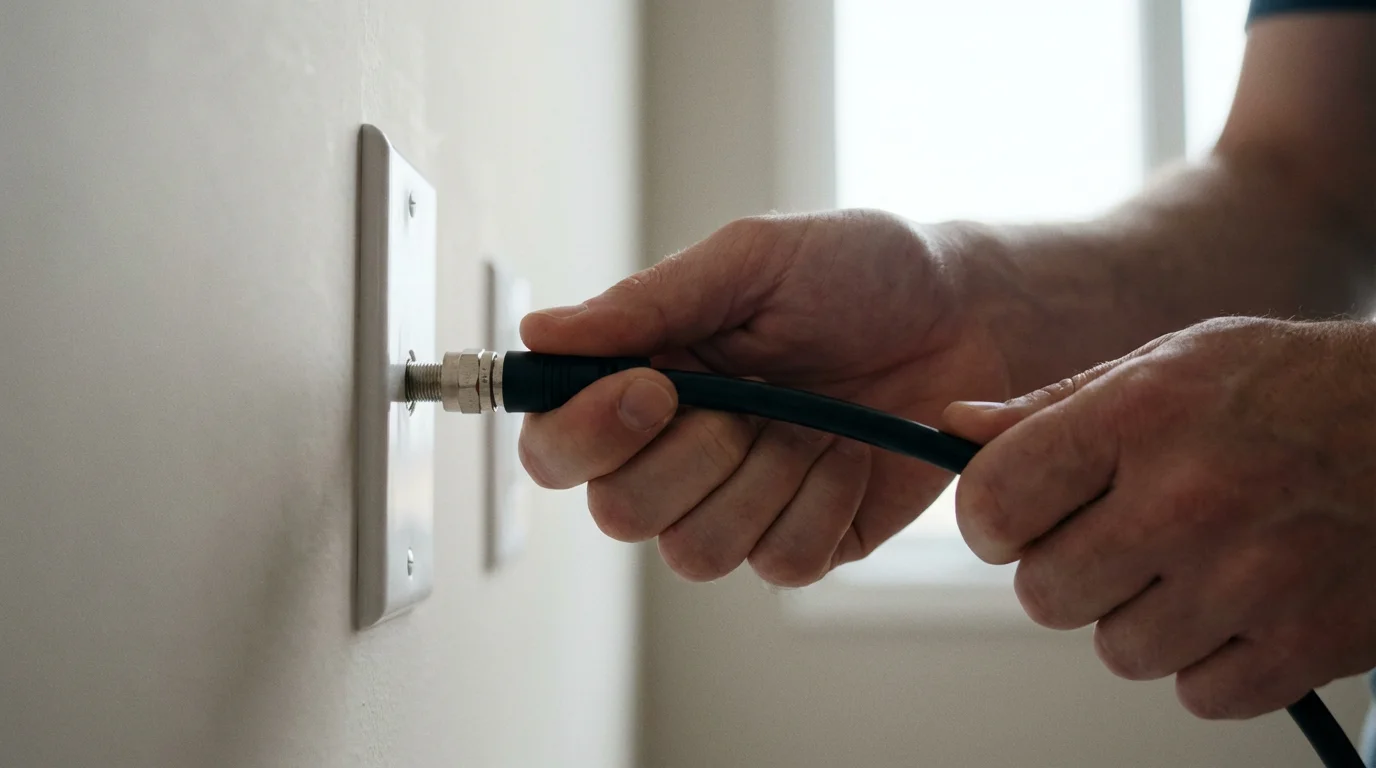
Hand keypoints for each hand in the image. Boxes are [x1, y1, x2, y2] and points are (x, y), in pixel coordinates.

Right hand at [518, 210, 1009, 585]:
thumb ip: (649, 302)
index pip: (556, 447)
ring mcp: (741, 504)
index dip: (583, 435)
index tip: (652, 387)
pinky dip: (819, 505)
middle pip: (618, 513)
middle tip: (753, 398)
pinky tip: (849, 454)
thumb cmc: (860, 270)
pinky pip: (779, 562)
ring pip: (694, 552)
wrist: (971, 311)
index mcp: (645, 381)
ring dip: (759, 481)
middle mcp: (679, 453)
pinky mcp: (806, 540)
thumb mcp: (753, 261)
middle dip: (690, 456)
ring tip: (810, 420)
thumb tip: (539, 333)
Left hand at [946, 317, 1375, 718]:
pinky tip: (1242, 601)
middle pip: (1045, 594)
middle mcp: (1191, 498)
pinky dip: (1211, 660)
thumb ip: (1054, 405)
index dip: (991, 520)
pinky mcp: (1311, 644)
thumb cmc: (1288, 387)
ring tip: (1194, 561)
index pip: (993, 503)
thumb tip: (954, 429)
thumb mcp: (1167, 363)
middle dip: (1067, 570)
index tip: (1015, 518)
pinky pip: (1199, 694)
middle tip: (1121, 535)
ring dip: (1141, 617)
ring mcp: (1255, 580)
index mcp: (1141, 416)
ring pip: (1120, 650)